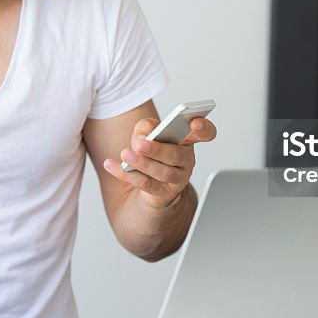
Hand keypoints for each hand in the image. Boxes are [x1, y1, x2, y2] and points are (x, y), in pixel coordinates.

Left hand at [103, 117, 217, 207]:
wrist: (152, 184)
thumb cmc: (153, 151)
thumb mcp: (148, 133)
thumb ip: (146, 127)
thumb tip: (142, 135)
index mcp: (187, 140)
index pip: (205, 133)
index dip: (203, 128)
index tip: (194, 123)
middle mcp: (186, 159)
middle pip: (176, 154)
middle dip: (157, 149)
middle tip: (139, 143)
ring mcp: (178, 178)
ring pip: (162, 172)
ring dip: (142, 163)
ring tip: (125, 155)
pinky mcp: (164, 193)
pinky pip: (146, 185)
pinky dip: (127, 175)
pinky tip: (112, 165)